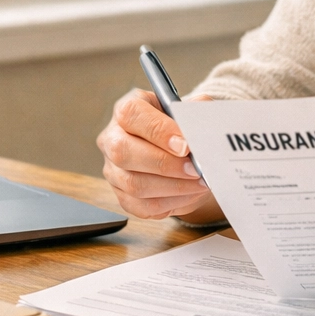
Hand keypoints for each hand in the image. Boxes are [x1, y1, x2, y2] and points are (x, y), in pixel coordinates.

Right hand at [96, 89, 218, 219]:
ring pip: (133, 184)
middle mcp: (112, 138)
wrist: (179, 151)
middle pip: (123, 152)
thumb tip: (202, 130)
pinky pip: (142, 205)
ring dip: (173, 187)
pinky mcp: (121, 195)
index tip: (186, 145)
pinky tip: (189, 193)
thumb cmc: (181, 128)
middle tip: (195, 169)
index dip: (159, 131)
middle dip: (165, 164)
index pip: (131, 114)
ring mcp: (113, 169)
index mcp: (127, 110)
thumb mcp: (189, 111)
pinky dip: (171, 203)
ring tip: (199, 183)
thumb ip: (195, 114)